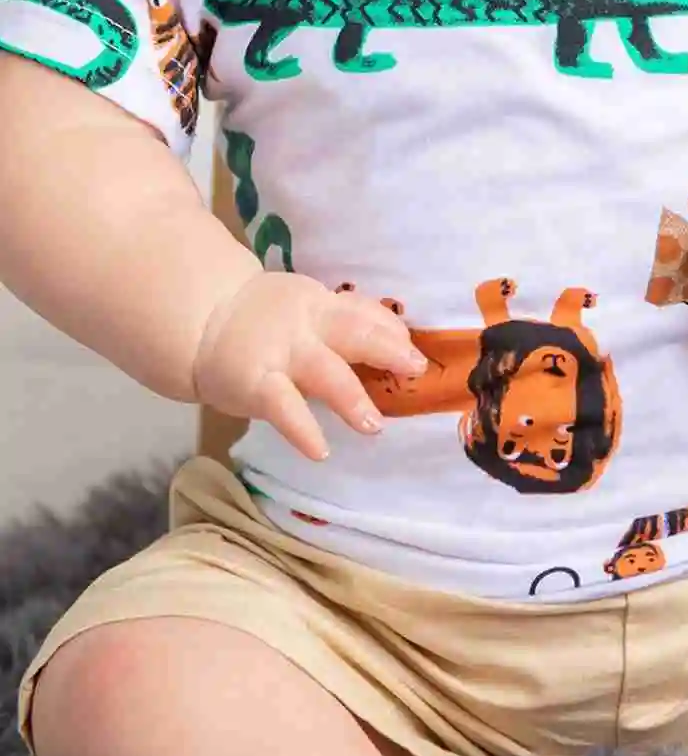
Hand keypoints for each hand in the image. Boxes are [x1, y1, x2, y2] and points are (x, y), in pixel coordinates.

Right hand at [192, 271, 425, 459]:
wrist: (202, 322)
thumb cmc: (268, 322)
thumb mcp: (308, 311)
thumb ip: (347, 323)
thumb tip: (402, 342)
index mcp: (321, 305)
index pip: (363, 312)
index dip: (391, 329)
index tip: (417, 351)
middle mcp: (304, 324)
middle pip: (352, 331)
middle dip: (386, 348)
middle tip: (416, 368)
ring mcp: (280, 353)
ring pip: (323, 372)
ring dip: (350, 399)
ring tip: (373, 426)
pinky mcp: (256, 384)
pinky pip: (283, 407)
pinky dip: (302, 430)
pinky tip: (320, 451)